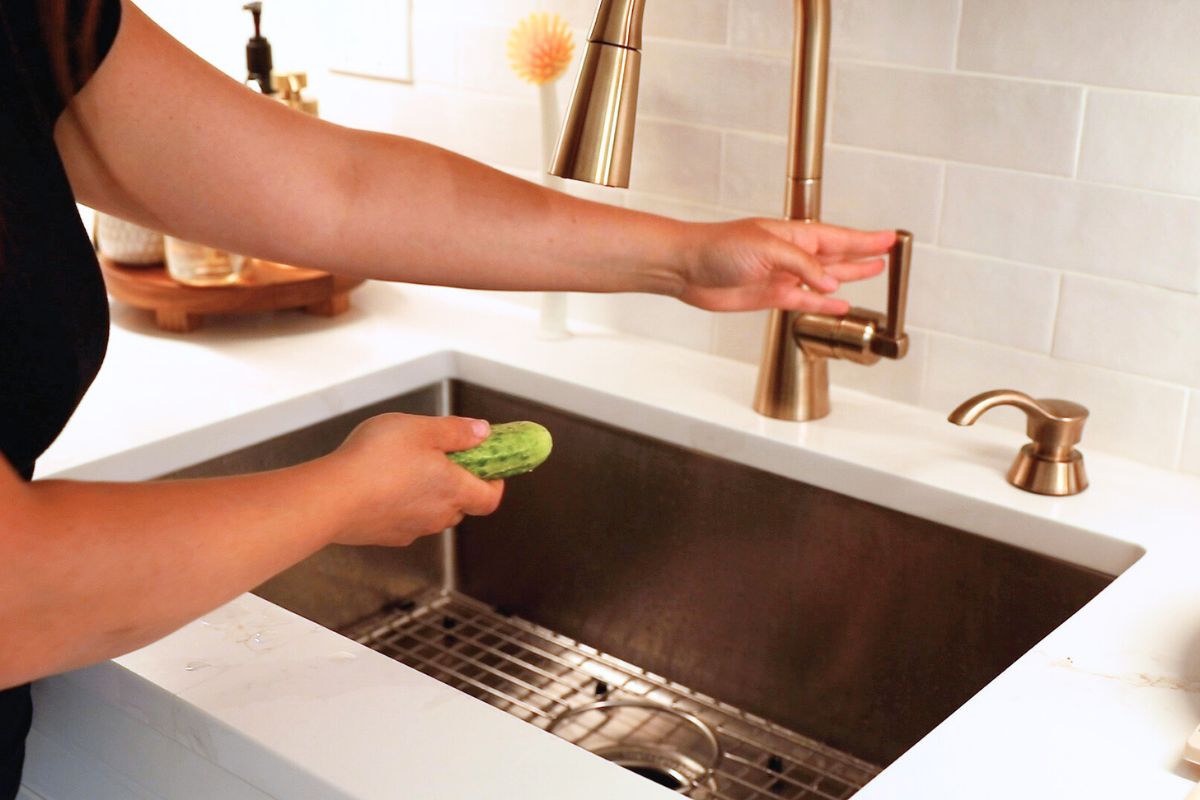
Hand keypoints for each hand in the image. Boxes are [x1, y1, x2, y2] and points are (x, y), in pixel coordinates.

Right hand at [325, 414, 503, 546]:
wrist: (330, 497)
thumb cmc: (375, 459)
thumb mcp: (421, 429)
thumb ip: (456, 431)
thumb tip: (482, 432)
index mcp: (454, 489)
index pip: (491, 498)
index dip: (495, 483)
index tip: (489, 466)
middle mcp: (438, 515)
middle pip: (462, 505)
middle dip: (458, 483)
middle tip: (442, 457)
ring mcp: (411, 529)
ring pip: (433, 513)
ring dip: (429, 494)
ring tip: (406, 468)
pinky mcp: (386, 536)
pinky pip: (405, 520)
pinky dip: (402, 506)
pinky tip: (382, 486)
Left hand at [675, 219, 894, 314]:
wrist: (687, 268)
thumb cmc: (718, 247)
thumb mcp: (767, 249)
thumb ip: (803, 266)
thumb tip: (832, 283)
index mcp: (794, 235)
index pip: (839, 237)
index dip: (865, 239)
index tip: (890, 238)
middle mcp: (792, 254)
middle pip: (837, 255)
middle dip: (863, 254)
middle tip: (889, 253)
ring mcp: (783, 276)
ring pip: (825, 278)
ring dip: (849, 276)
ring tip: (873, 272)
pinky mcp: (771, 296)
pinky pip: (806, 300)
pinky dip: (825, 302)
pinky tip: (840, 303)